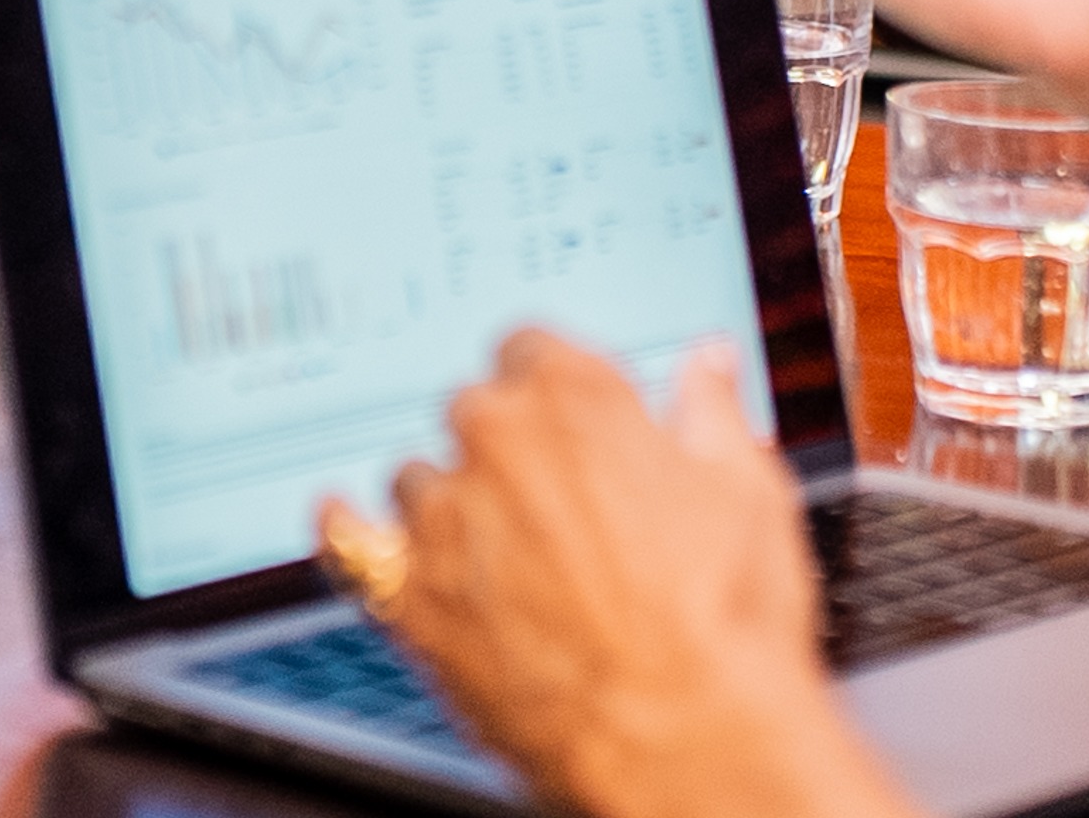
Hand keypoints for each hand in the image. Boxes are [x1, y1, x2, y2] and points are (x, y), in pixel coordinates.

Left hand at [336, 335, 911, 817]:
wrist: (681, 739)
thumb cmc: (721, 621)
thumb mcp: (747, 491)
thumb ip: (710, 412)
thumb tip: (705, 365)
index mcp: (573, 396)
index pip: (528, 348)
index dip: (550, 387)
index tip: (566, 418)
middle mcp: (494, 439)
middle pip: (470, 411)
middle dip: (505, 447)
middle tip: (552, 503)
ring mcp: (443, 517)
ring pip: (417, 479)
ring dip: (448, 503)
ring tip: (502, 555)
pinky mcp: (408, 595)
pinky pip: (345, 539)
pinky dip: (343, 526)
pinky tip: (342, 517)